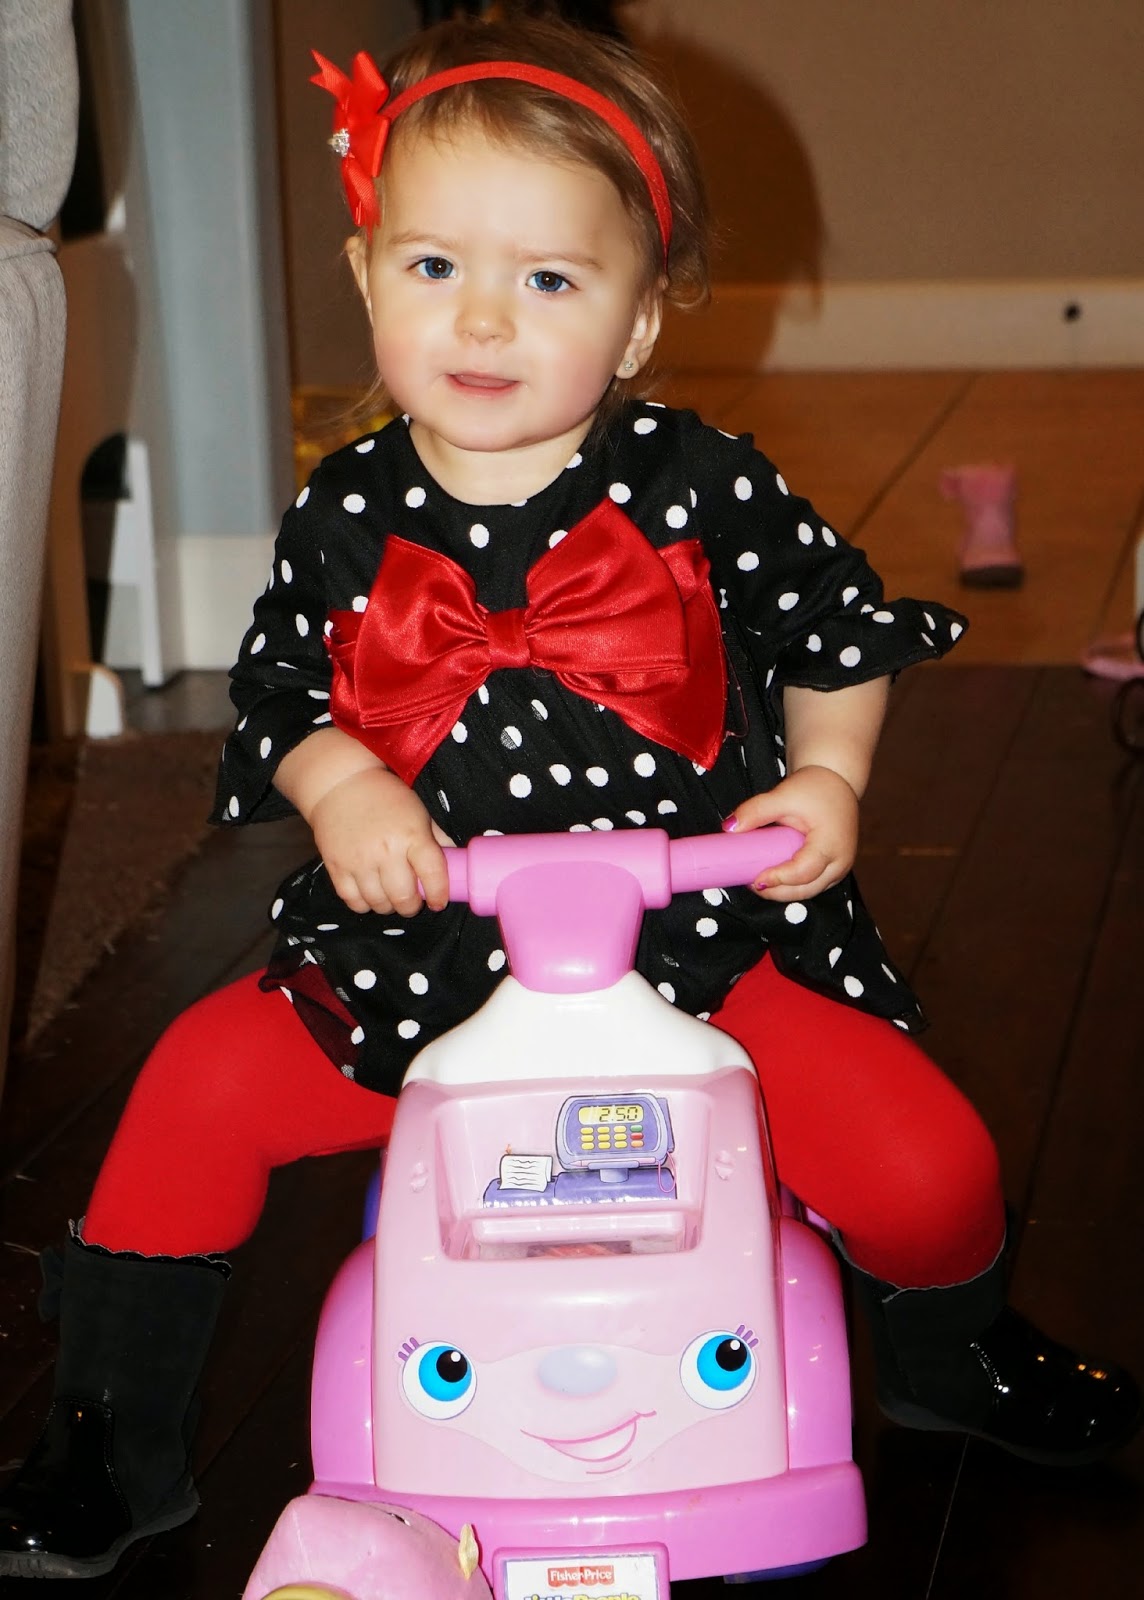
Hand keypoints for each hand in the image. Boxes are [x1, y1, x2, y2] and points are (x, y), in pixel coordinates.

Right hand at [308, 767, 452, 915]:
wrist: (341, 784)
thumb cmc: (386, 797)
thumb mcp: (419, 812)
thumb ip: (437, 839)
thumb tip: (456, 863)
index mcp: (412, 836)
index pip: (432, 875)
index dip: (439, 895)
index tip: (438, 902)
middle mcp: (386, 851)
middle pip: (403, 898)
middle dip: (412, 906)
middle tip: (412, 900)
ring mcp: (359, 861)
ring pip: (378, 904)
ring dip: (388, 906)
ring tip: (390, 896)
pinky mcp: (337, 867)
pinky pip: (353, 901)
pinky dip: (364, 904)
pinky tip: (370, 893)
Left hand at [725, 765, 858, 901]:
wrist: (837, 782)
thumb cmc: (816, 787)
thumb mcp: (784, 795)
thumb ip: (756, 810)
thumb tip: (729, 828)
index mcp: (830, 843)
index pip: (803, 872)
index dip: (779, 879)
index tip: (756, 880)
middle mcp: (840, 861)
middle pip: (806, 890)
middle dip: (776, 892)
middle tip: (750, 883)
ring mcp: (839, 868)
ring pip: (809, 892)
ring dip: (783, 891)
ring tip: (757, 880)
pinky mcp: (834, 869)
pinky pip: (812, 885)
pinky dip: (792, 886)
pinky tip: (773, 878)